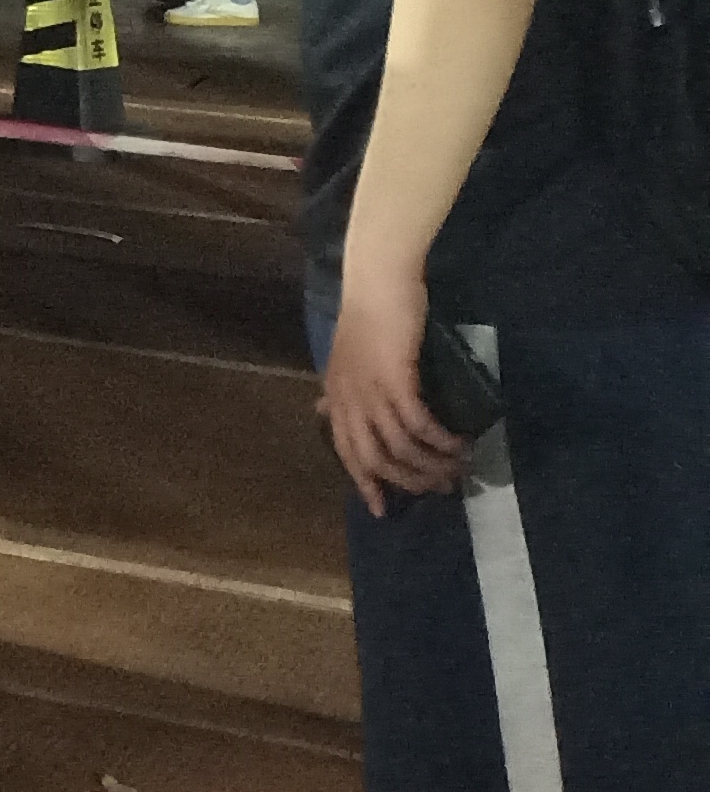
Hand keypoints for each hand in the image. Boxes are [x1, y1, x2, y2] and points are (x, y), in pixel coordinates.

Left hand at [319, 259, 467, 510]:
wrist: (377, 280)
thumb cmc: (369, 315)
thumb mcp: (348, 357)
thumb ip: (344, 386)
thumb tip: (329, 407)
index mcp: (337, 395)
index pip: (345, 451)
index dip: (364, 483)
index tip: (383, 511)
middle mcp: (348, 398)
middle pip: (375, 459)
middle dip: (409, 481)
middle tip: (441, 489)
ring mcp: (369, 390)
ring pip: (399, 447)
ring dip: (432, 464)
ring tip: (460, 469)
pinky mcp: (395, 379)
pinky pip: (418, 425)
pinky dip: (441, 440)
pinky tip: (461, 443)